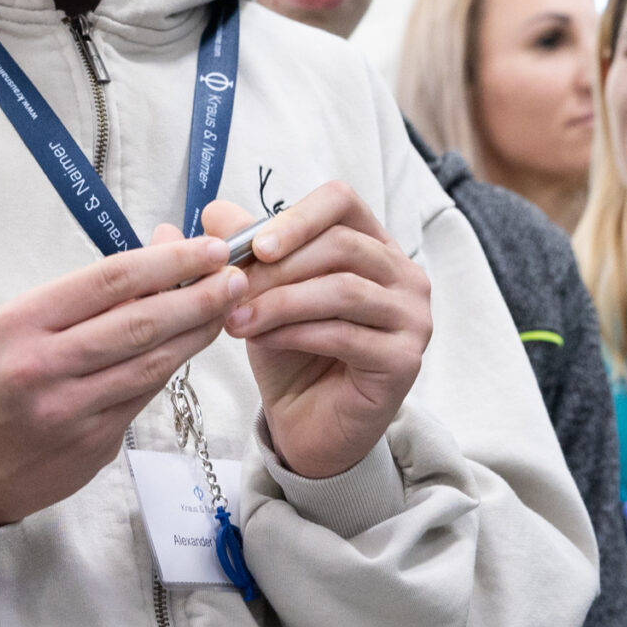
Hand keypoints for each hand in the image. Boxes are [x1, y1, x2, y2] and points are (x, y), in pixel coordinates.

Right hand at [0, 229, 244, 524]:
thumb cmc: (8, 380)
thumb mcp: (32, 324)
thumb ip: (99, 289)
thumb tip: (168, 239)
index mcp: (23, 322)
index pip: (109, 280)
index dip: (168, 261)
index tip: (210, 248)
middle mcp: (43, 363)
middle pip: (138, 321)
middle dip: (197, 295)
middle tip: (236, 277)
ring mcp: (69, 407)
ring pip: (151, 360)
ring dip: (197, 331)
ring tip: (229, 306)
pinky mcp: (93, 441)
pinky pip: (146, 392)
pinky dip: (176, 364)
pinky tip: (197, 343)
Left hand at [209, 182, 430, 480]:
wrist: (307, 424)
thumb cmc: (292, 352)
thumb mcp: (265, 294)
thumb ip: (249, 252)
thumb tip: (215, 211)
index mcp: (375, 245)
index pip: (343, 202)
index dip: (297, 217)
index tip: (256, 245)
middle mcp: (404, 276)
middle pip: (342, 245)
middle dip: (278, 268)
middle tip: (230, 290)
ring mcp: (411, 318)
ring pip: (342, 289)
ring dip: (279, 302)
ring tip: (235, 320)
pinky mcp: (404, 361)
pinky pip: (344, 334)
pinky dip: (294, 333)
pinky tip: (262, 340)